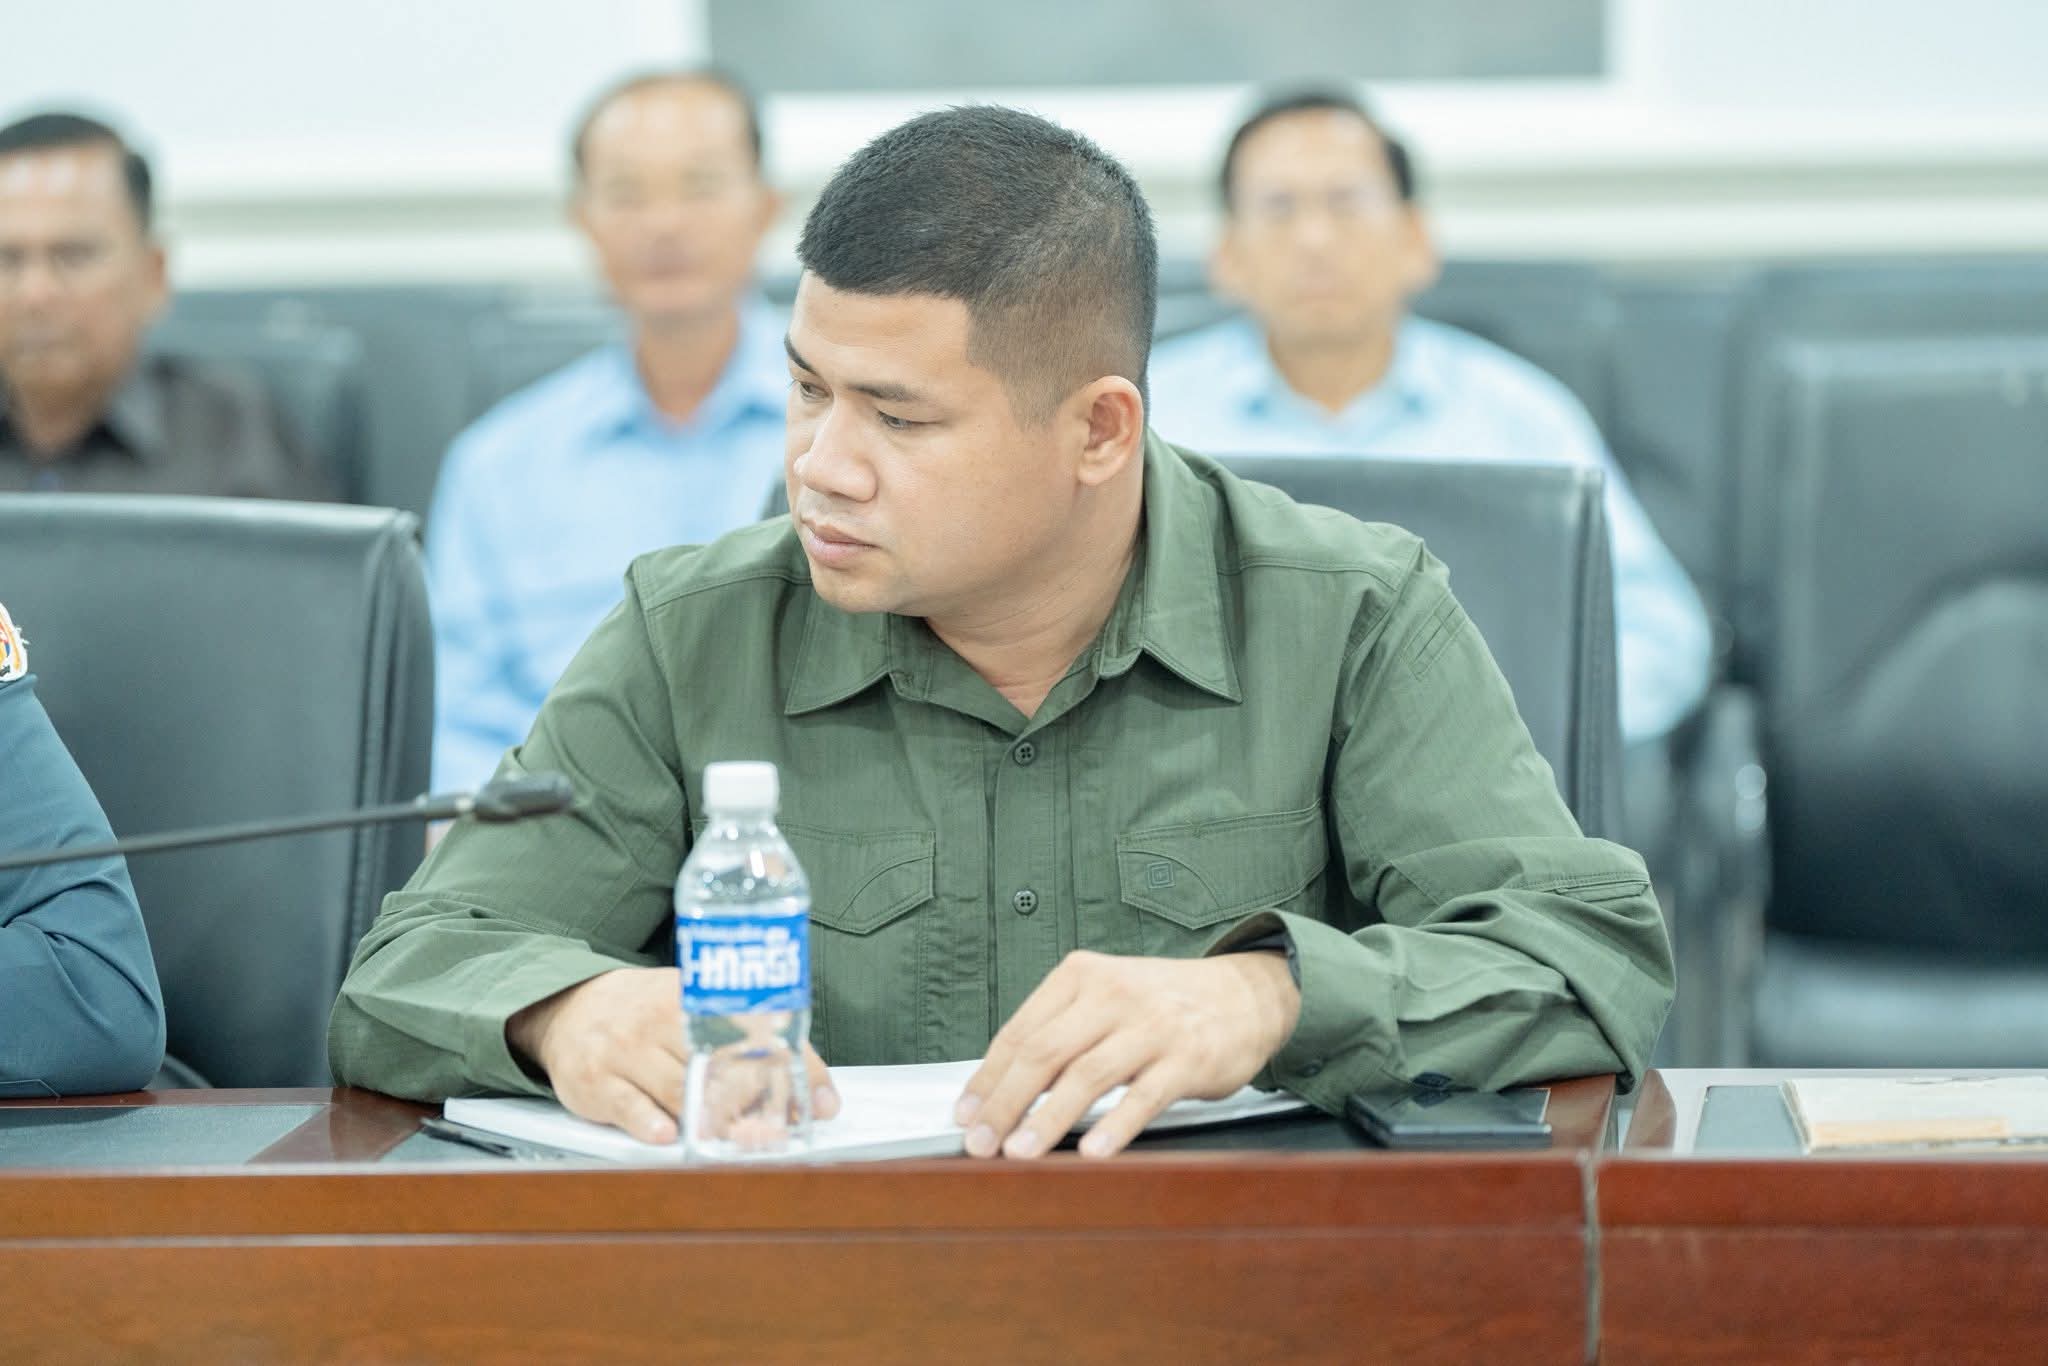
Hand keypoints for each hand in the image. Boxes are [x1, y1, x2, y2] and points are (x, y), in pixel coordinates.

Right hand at [506, 967, 838, 1144]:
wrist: (568, 1008)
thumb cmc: (645, 1013)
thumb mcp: (689, 1005)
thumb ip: (742, 1035)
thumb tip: (805, 1082)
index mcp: (693, 997)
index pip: (759, 1031)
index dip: (798, 1067)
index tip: (824, 1101)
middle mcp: (659, 1019)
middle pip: (720, 1064)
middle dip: (759, 1102)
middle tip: (785, 1131)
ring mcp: (626, 1050)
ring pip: (679, 1089)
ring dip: (713, 1121)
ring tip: (740, 1141)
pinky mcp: (597, 1082)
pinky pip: (630, 1106)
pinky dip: (652, 1124)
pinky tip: (669, 1137)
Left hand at [954, 950, 1299, 1160]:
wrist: (1246, 993)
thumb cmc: (1163, 1004)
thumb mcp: (1106, 997)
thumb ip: (1059, 1032)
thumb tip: (1001, 1092)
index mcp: (1081, 975)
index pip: (1020, 1031)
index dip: (987, 1079)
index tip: (964, 1115)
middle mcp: (1113, 993)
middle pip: (1044, 1053)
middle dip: (1005, 1103)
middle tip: (980, 1144)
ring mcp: (1152, 1025)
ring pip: (1087, 1075)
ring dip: (1048, 1119)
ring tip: (1020, 1154)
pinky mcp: (1188, 1057)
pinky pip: (1143, 1096)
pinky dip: (1114, 1127)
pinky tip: (1091, 1153)